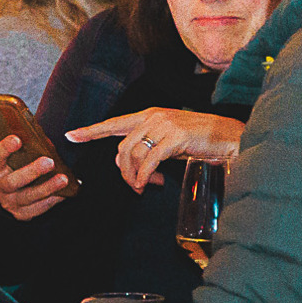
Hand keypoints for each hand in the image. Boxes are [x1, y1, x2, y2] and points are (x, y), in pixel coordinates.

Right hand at [0, 134, 69, 219]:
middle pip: (13, 181)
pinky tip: (66, 191)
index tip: (17, 139)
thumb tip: (45, 140)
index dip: (4, 148)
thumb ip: (23, 150)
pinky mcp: (23, 213)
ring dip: (48, 187)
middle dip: (32, 171)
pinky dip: (54, 198)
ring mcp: (10, 202)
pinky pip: (40, 207)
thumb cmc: (11, 170)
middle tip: (49, 161)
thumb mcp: (9, 160)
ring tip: (63, 178)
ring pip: (29, 196)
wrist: (4, 198)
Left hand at [68, 108, 244, 191]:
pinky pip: (149, 161)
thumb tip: (127, 165)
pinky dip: (145, 176)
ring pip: (133, 155)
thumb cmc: (201, 140)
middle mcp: (153, 116)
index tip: (71, 135)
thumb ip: (148, 147)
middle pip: (122, 147)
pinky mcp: (175, 138)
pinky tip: (149, 184)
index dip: (91, 131)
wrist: (230, 137)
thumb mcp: (169, 141)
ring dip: (135, 176)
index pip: (114, 123)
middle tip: (135, 186)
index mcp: (149, 115)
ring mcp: (164, 125)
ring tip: (145, 187)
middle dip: (124, 171)